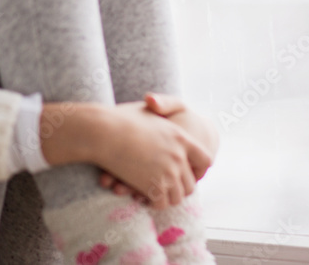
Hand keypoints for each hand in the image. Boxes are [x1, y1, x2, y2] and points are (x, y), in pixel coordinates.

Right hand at [92, 97, 210, 210]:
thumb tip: (155, 104)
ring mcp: (167, 173)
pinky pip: (162, 203)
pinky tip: (144, 198)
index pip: (205, 159)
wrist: (104, 131)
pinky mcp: (153, 186)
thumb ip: (159, 112)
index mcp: (181, 137)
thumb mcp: (146, 110)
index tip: (190, 173)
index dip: (198, 169)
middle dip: (180, 188)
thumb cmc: (119, 118)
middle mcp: (178, 157)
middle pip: (191, 183)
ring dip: (167, 198)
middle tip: (167, 189)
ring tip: (156, 195)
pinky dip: (154, 203)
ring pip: (178, 197)